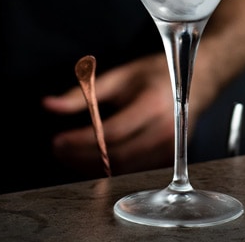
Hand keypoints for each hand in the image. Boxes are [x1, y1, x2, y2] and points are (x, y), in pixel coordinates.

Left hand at [42, 54, 175, 177]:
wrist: (195, 82)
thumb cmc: (156, 74)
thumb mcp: (121, 76)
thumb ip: (85, 91)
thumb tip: (48, 105)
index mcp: (152, 104)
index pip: (111, 132)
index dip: (82, 140)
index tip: (58, 140)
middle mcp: (165, 130)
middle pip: (115, 155)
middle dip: (81, 156)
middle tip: (58, 148)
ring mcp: (169, 148)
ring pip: (123, 169)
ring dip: (91, 166)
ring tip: (69, 155)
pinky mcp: (169, 159)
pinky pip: (134, 171)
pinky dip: (110, 169)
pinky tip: (92, 159)